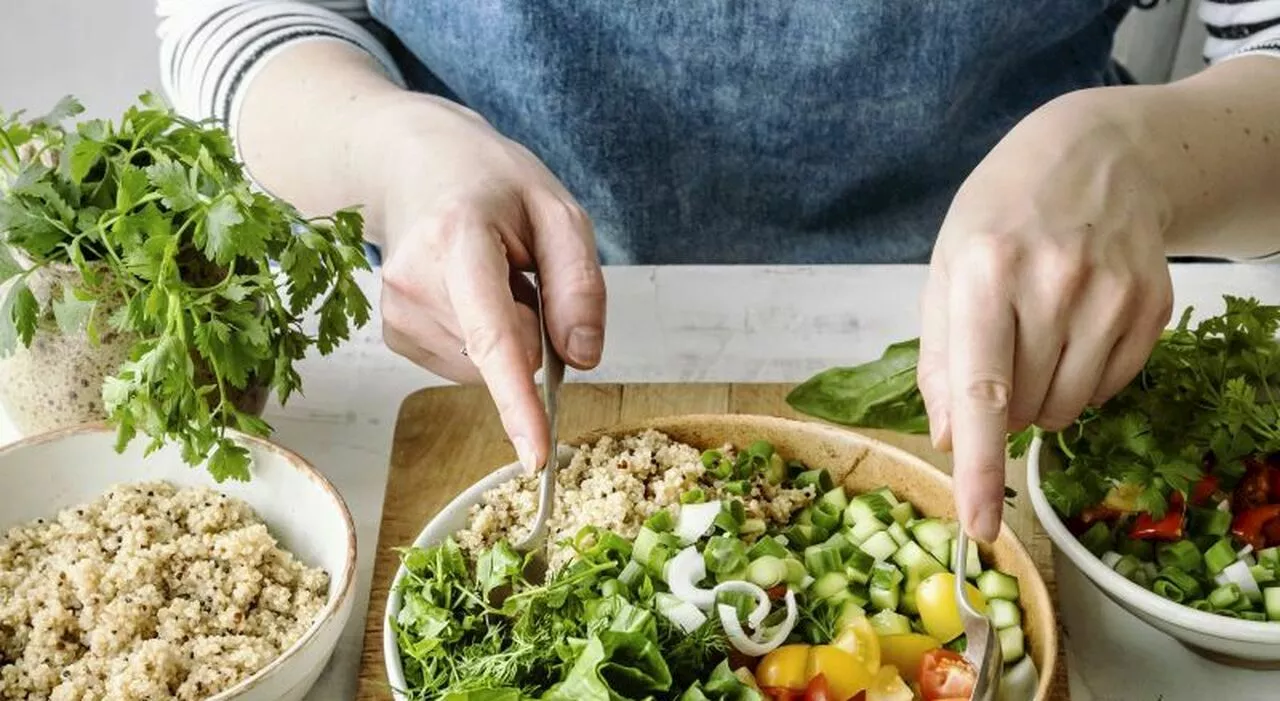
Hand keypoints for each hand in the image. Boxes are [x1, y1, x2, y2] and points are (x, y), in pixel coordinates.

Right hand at [366, 95, 605, 470]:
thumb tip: (581, 360)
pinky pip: (469, 366)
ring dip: (508, 329)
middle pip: (507, 354)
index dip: (518, 401)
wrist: (416, 165)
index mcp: (458, 241)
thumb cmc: (492, 184)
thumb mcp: (559, 212)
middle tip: (517, 266)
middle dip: (533, 324)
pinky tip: (469, 292)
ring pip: (489, 366)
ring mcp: (398, 314)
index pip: (493, 336)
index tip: (535, 454)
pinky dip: (484, 339)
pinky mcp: (397, 336)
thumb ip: (580, 285)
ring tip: (488, 272)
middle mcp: (415, 283)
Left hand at [918, 94, 1174, 540]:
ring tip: (1036, 338)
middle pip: (1023, 409)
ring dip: (1041, 400)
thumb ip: (938, 355)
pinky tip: (1075, 332)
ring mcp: (1111, 296)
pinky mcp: (1152, 306)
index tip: (978, 525)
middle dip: (1001, 407)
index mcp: (985, 271)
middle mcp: (1053, 285)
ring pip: (1066, 410)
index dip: (977, 466)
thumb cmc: (1003, 215)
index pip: (980, 390)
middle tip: (1000, 352)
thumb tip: (947, 437)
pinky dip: (1082, 382)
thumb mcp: (948, 267)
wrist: (1100, 156)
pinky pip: (1109, 391)